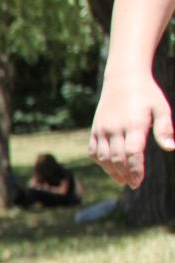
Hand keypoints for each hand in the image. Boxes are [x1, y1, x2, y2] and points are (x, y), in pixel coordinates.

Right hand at [90, 70, 174, 188]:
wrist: (123, 78)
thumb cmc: (147, 94)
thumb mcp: (161, 108)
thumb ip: (165, 129)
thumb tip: (171, 148)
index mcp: (134, 123)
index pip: (132, 153)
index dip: (135, 170)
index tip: (139, 182)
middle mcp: (115, 128)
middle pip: (117, 159)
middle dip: (125, 174)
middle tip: (132, 184)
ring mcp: (102, 129)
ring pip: (104, 158)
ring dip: (112, 171)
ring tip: (122, 179)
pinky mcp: (95, 129)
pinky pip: (94, 151)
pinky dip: (101, 162)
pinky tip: (110, 167)